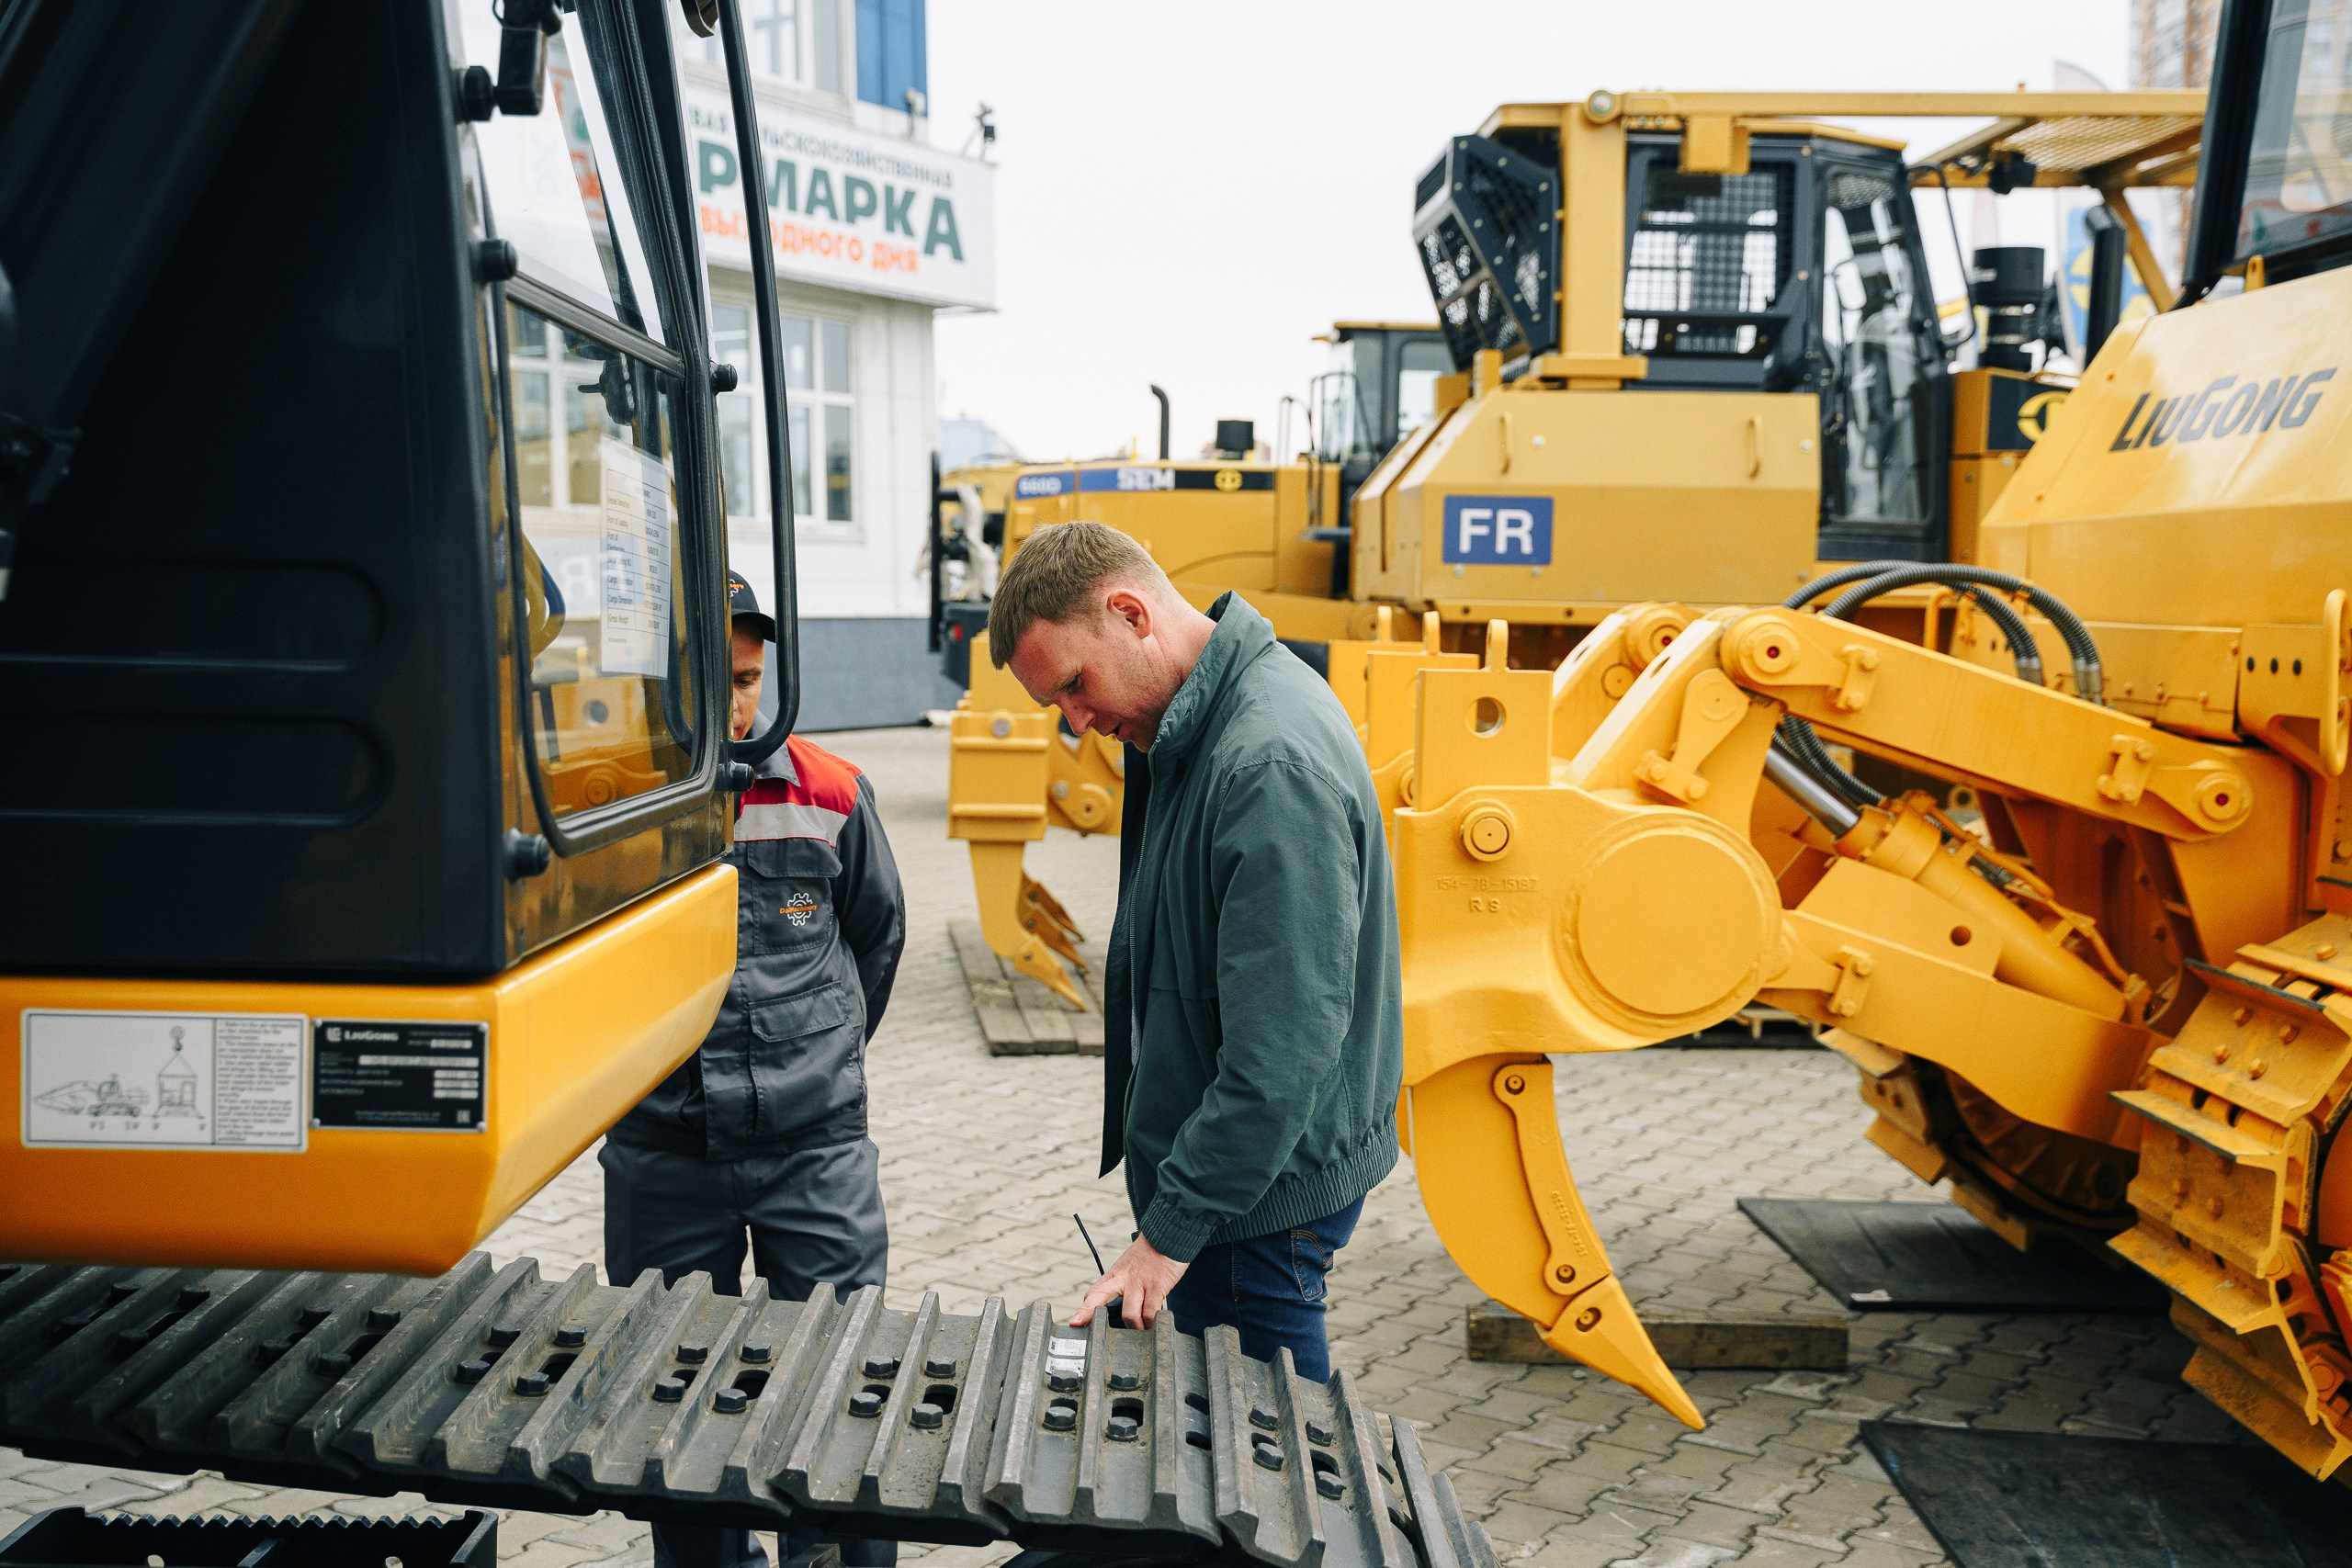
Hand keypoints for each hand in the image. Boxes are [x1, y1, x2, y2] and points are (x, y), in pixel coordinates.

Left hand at [1071, 1234, 1187, 1328]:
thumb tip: (1118, 1309)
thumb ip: (1121, 1285)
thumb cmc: (1149, 1255)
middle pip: (1099, 1295)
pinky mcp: (1157, 1286)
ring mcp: (1139, 1283)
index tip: (1074, 1323)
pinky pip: (1150, 1312)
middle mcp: (1123, 1279)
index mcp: (1114, 1275)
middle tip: (1077, 1325)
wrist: (1168, 1237)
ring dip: (1135, 1328)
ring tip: (1141, 1331)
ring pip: (1129, 1314)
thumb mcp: (1128, 1267)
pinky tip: (1154, 1324)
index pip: (1094, 1293)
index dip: (1083, 1310)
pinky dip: (1151, 1323)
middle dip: (1087, 1312)